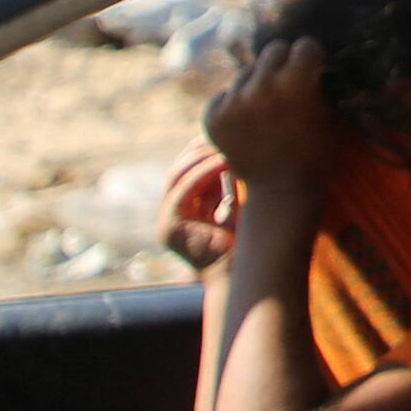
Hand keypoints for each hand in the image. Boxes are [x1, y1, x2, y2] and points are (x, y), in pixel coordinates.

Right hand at [159, 147, 237, 269]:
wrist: (241, 273)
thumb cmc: (244, 241)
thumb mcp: (230, 203)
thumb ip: (223, 182)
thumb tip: (230, 150)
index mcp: (184, 208)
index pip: (184, 170)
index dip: (201, 151)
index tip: (225, 136)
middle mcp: (171, 214)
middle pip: (177, 170)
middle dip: (199, 150)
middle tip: (224, 137)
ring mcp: (166, 222)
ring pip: (176, 176)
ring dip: (201, 158)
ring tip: (225, 146)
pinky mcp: (169, 228)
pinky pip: (182, 191)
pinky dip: (203, 173)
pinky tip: (225, 161)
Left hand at [201, 39, 338, 194]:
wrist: (280, 192)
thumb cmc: (314, 152)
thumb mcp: (328, 113)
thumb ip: (318, 81)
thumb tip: (311, 57)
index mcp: (295, 85)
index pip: (304, 46)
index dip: (312, 57)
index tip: (312, 68)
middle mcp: (261, 88)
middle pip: (272, 50)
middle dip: (284, 63)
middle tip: (288, 83)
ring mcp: (233, 102)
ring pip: (247, 72)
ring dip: (258, 84)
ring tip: (266, 110)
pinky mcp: (213, 116)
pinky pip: (225, 94)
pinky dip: (235, 104)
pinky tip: (247, 123)